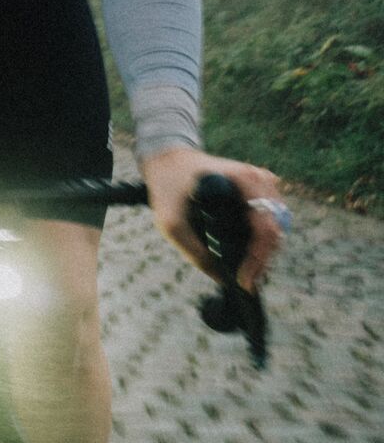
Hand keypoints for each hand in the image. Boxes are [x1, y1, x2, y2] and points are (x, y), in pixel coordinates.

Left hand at [140, 147, 285, 291]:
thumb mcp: (171, 222)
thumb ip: (194, 251)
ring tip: (246, 274)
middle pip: (275, 230)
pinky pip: (269, 220)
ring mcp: (263, 185)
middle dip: (262, 259)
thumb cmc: (168, 186)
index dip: (258, 259)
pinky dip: (261, 241)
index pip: (265, 227)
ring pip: (276, 227)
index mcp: (245, 180)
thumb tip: (221, 279)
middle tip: (245, 282)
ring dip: (264, 252)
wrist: (167, 159)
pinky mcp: (258, 191)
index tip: (244, 281)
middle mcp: (261, 180)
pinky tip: (247, 257)